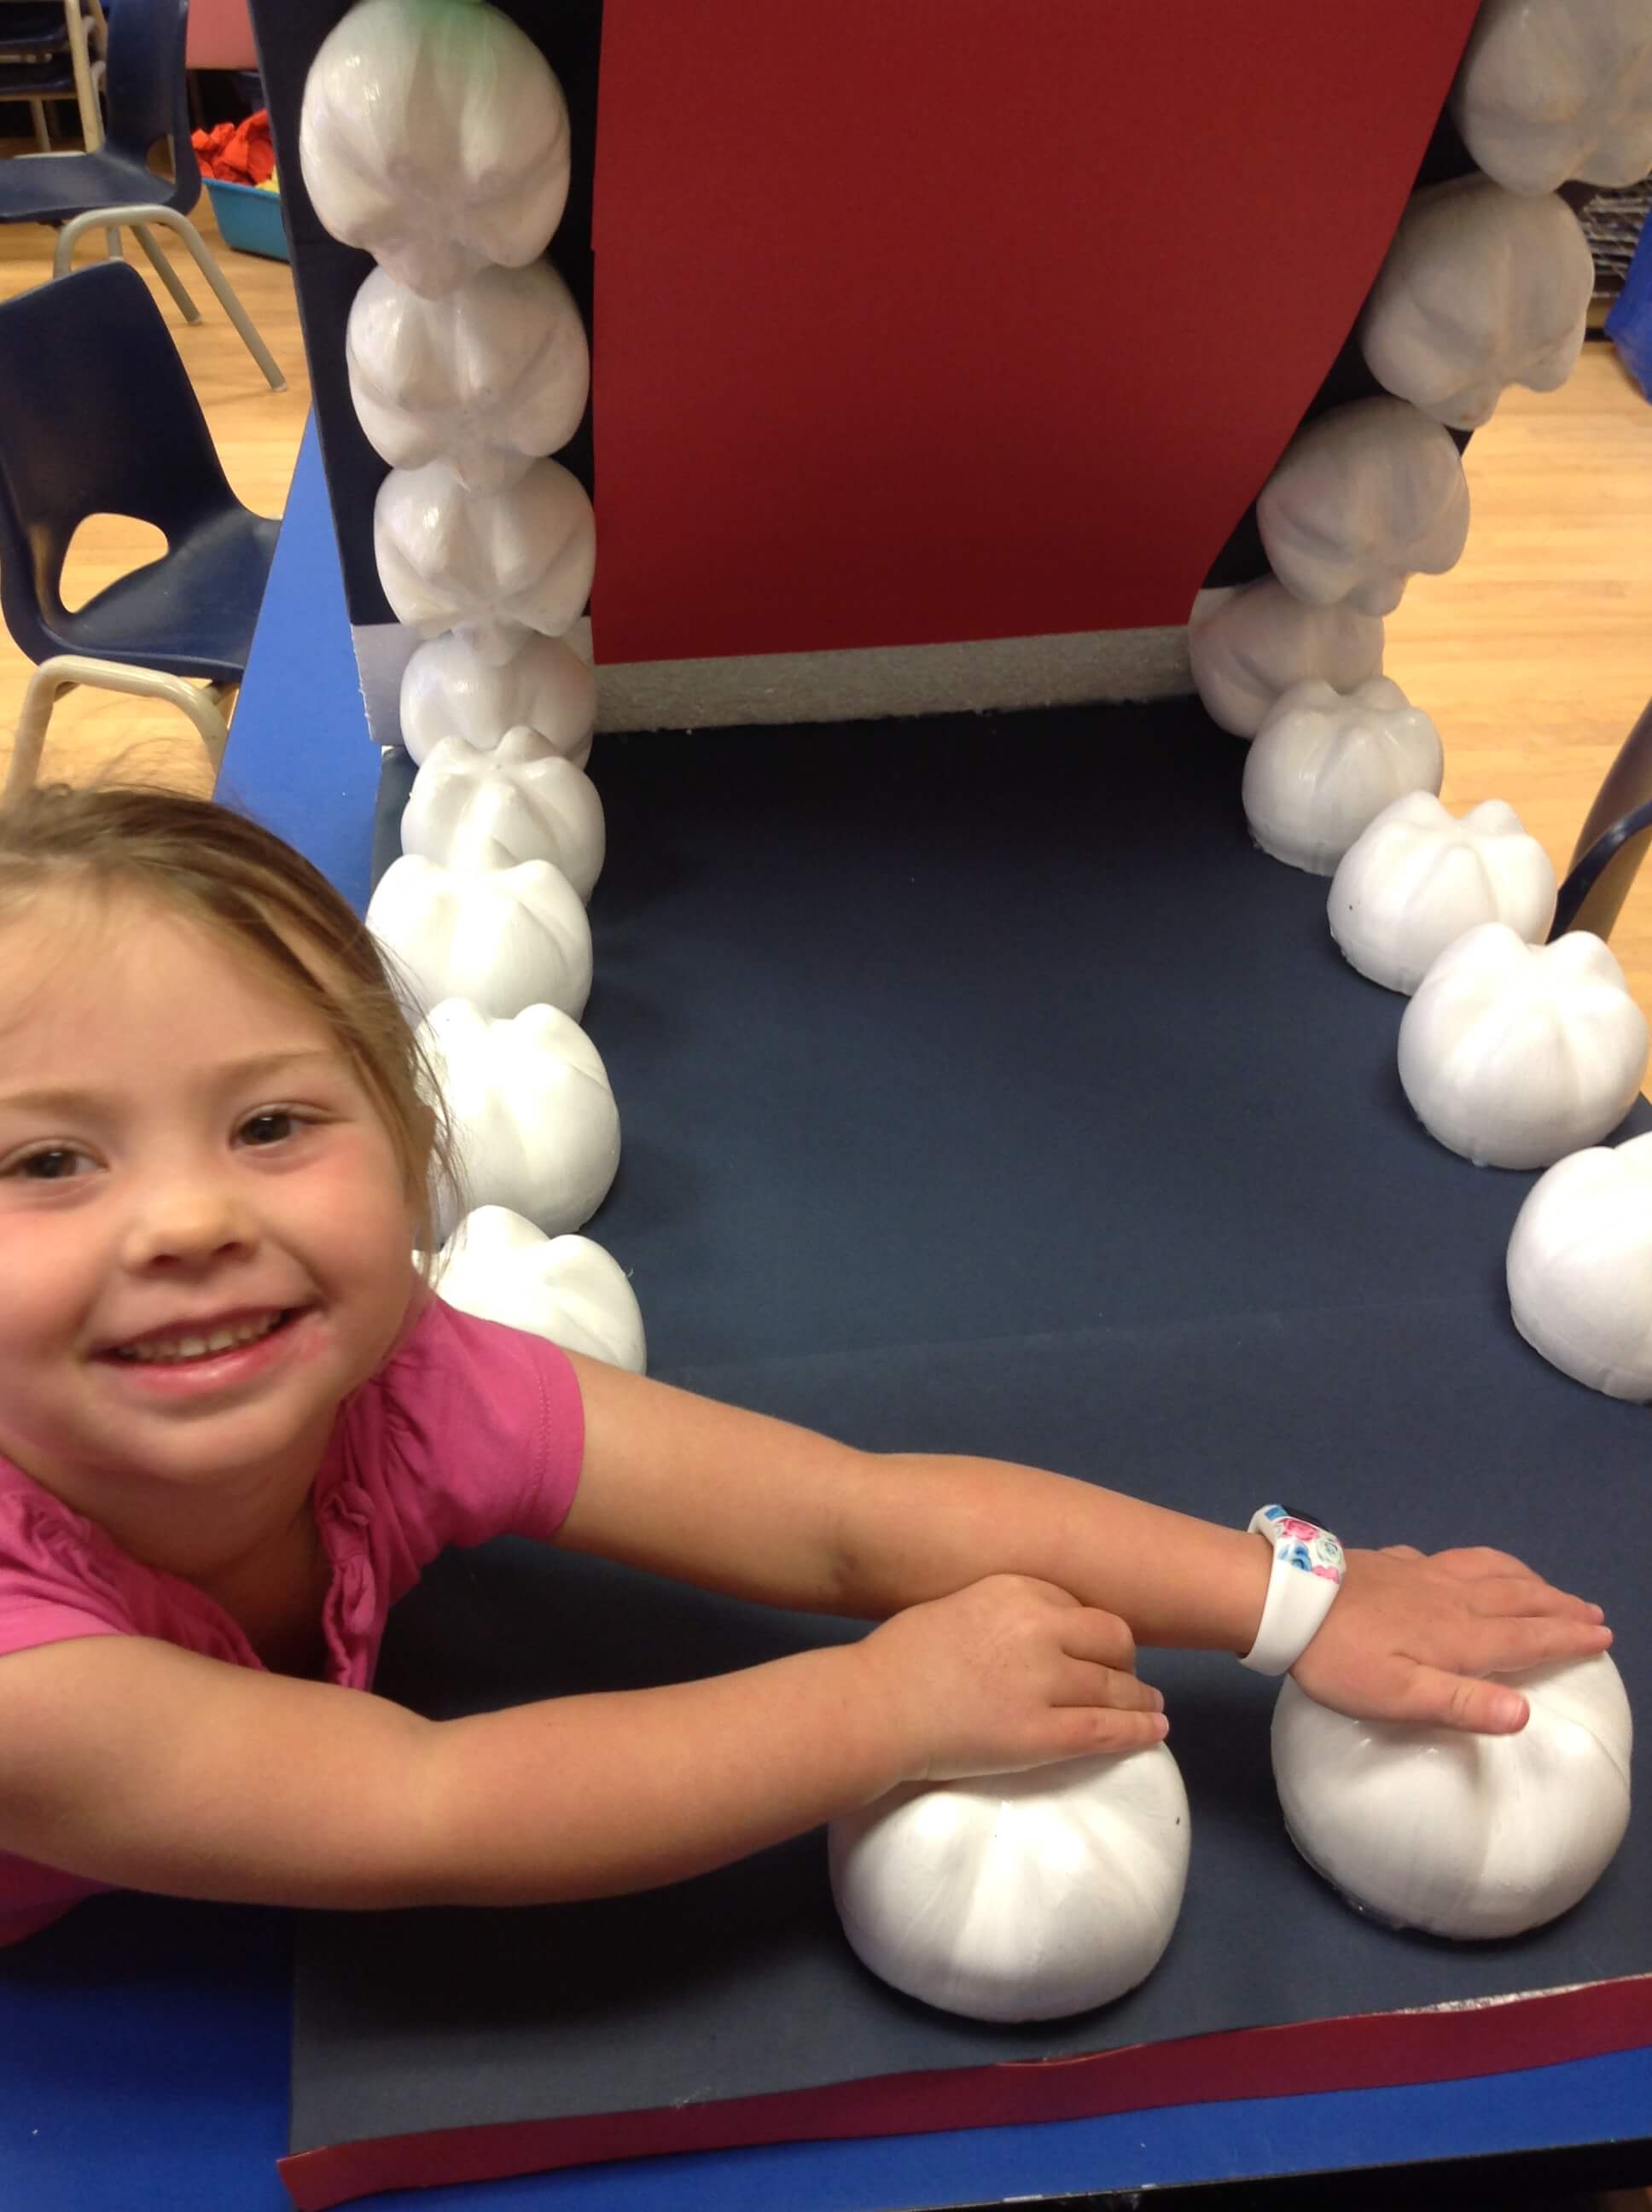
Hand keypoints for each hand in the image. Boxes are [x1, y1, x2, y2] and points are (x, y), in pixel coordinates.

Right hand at [858, 1573, 1167, 1782]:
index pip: (1079, 1605)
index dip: (1092, 1632)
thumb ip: (1003, 1614)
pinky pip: (1107, 1730)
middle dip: (1124, 1660)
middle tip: (1125, 1678)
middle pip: (1112, 1639)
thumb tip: (1037, 1634)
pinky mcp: (1044, 1733)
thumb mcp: (956, 1606)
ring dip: (1140, 1698)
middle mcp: (1041, 1627)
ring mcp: (1046, 1682)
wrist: (874, 1706)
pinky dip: (1139, 1731)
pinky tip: (1156, 1731)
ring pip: (1117, 1687)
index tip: (1095, 1647)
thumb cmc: (901, 1657)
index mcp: (1017, 1588)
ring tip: (1151, 1708)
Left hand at [1290, 1544, 1613, 1734]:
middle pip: (1518, 1597)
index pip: (1528, 1636)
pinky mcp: (1392, 1562)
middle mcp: (1451, 1598)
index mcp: (1460, 1636)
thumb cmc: (1341, 1658)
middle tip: (1591, 1611)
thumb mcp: (1401, 1697)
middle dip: (1559, 1605)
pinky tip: (1466, 1566)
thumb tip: (1525, 1715)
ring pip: (1489, 1570)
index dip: (1568, 1637)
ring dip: (1526, 1578)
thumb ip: (1463, 1704)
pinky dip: (1478, 1562)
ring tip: (1545, 1585)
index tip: (1603, 1635)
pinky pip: (1450, 1558)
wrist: (1287, 1599)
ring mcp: (1421, 1574)